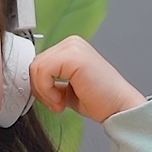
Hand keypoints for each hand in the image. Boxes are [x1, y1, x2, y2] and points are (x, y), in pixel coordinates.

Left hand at [29, 36, 146, 122]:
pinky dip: (47, 91)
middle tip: (58, 104)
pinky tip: (62, 100)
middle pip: (35, 64)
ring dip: (44, 92)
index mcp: (71, 48)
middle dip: (41, 89)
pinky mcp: (74, 56)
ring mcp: (73, 47)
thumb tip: (31, 82)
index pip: (38, 63)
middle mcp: (72, 43)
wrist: (120, 109)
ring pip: (36, 68)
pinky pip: (43, 71)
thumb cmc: (100, 101)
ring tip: (61, 103)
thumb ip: (51, 81)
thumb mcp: (67, 88)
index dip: (40, 86)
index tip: (55, 100)